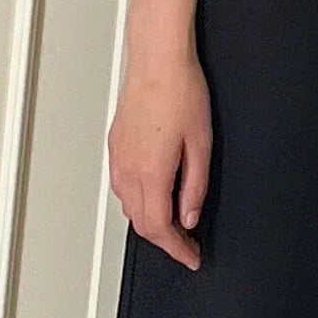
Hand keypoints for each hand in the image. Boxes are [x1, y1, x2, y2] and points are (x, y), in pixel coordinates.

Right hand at [109, 39, 212, 268]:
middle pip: (140, 223)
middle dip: (164, 240)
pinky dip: (138, 203)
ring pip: (128, 207)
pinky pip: (122, 187)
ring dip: (150, 222)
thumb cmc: (181, 92)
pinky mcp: (115, 146)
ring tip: (174, 224)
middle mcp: (128, 169)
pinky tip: (154, 197)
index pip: (160, 228)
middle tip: (187, 244)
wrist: (157, 60)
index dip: (177, 249)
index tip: (191, 257)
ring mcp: (118, 158)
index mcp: (151, 173)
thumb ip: (195, 186)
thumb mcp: (201, 144)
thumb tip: (189, 215)